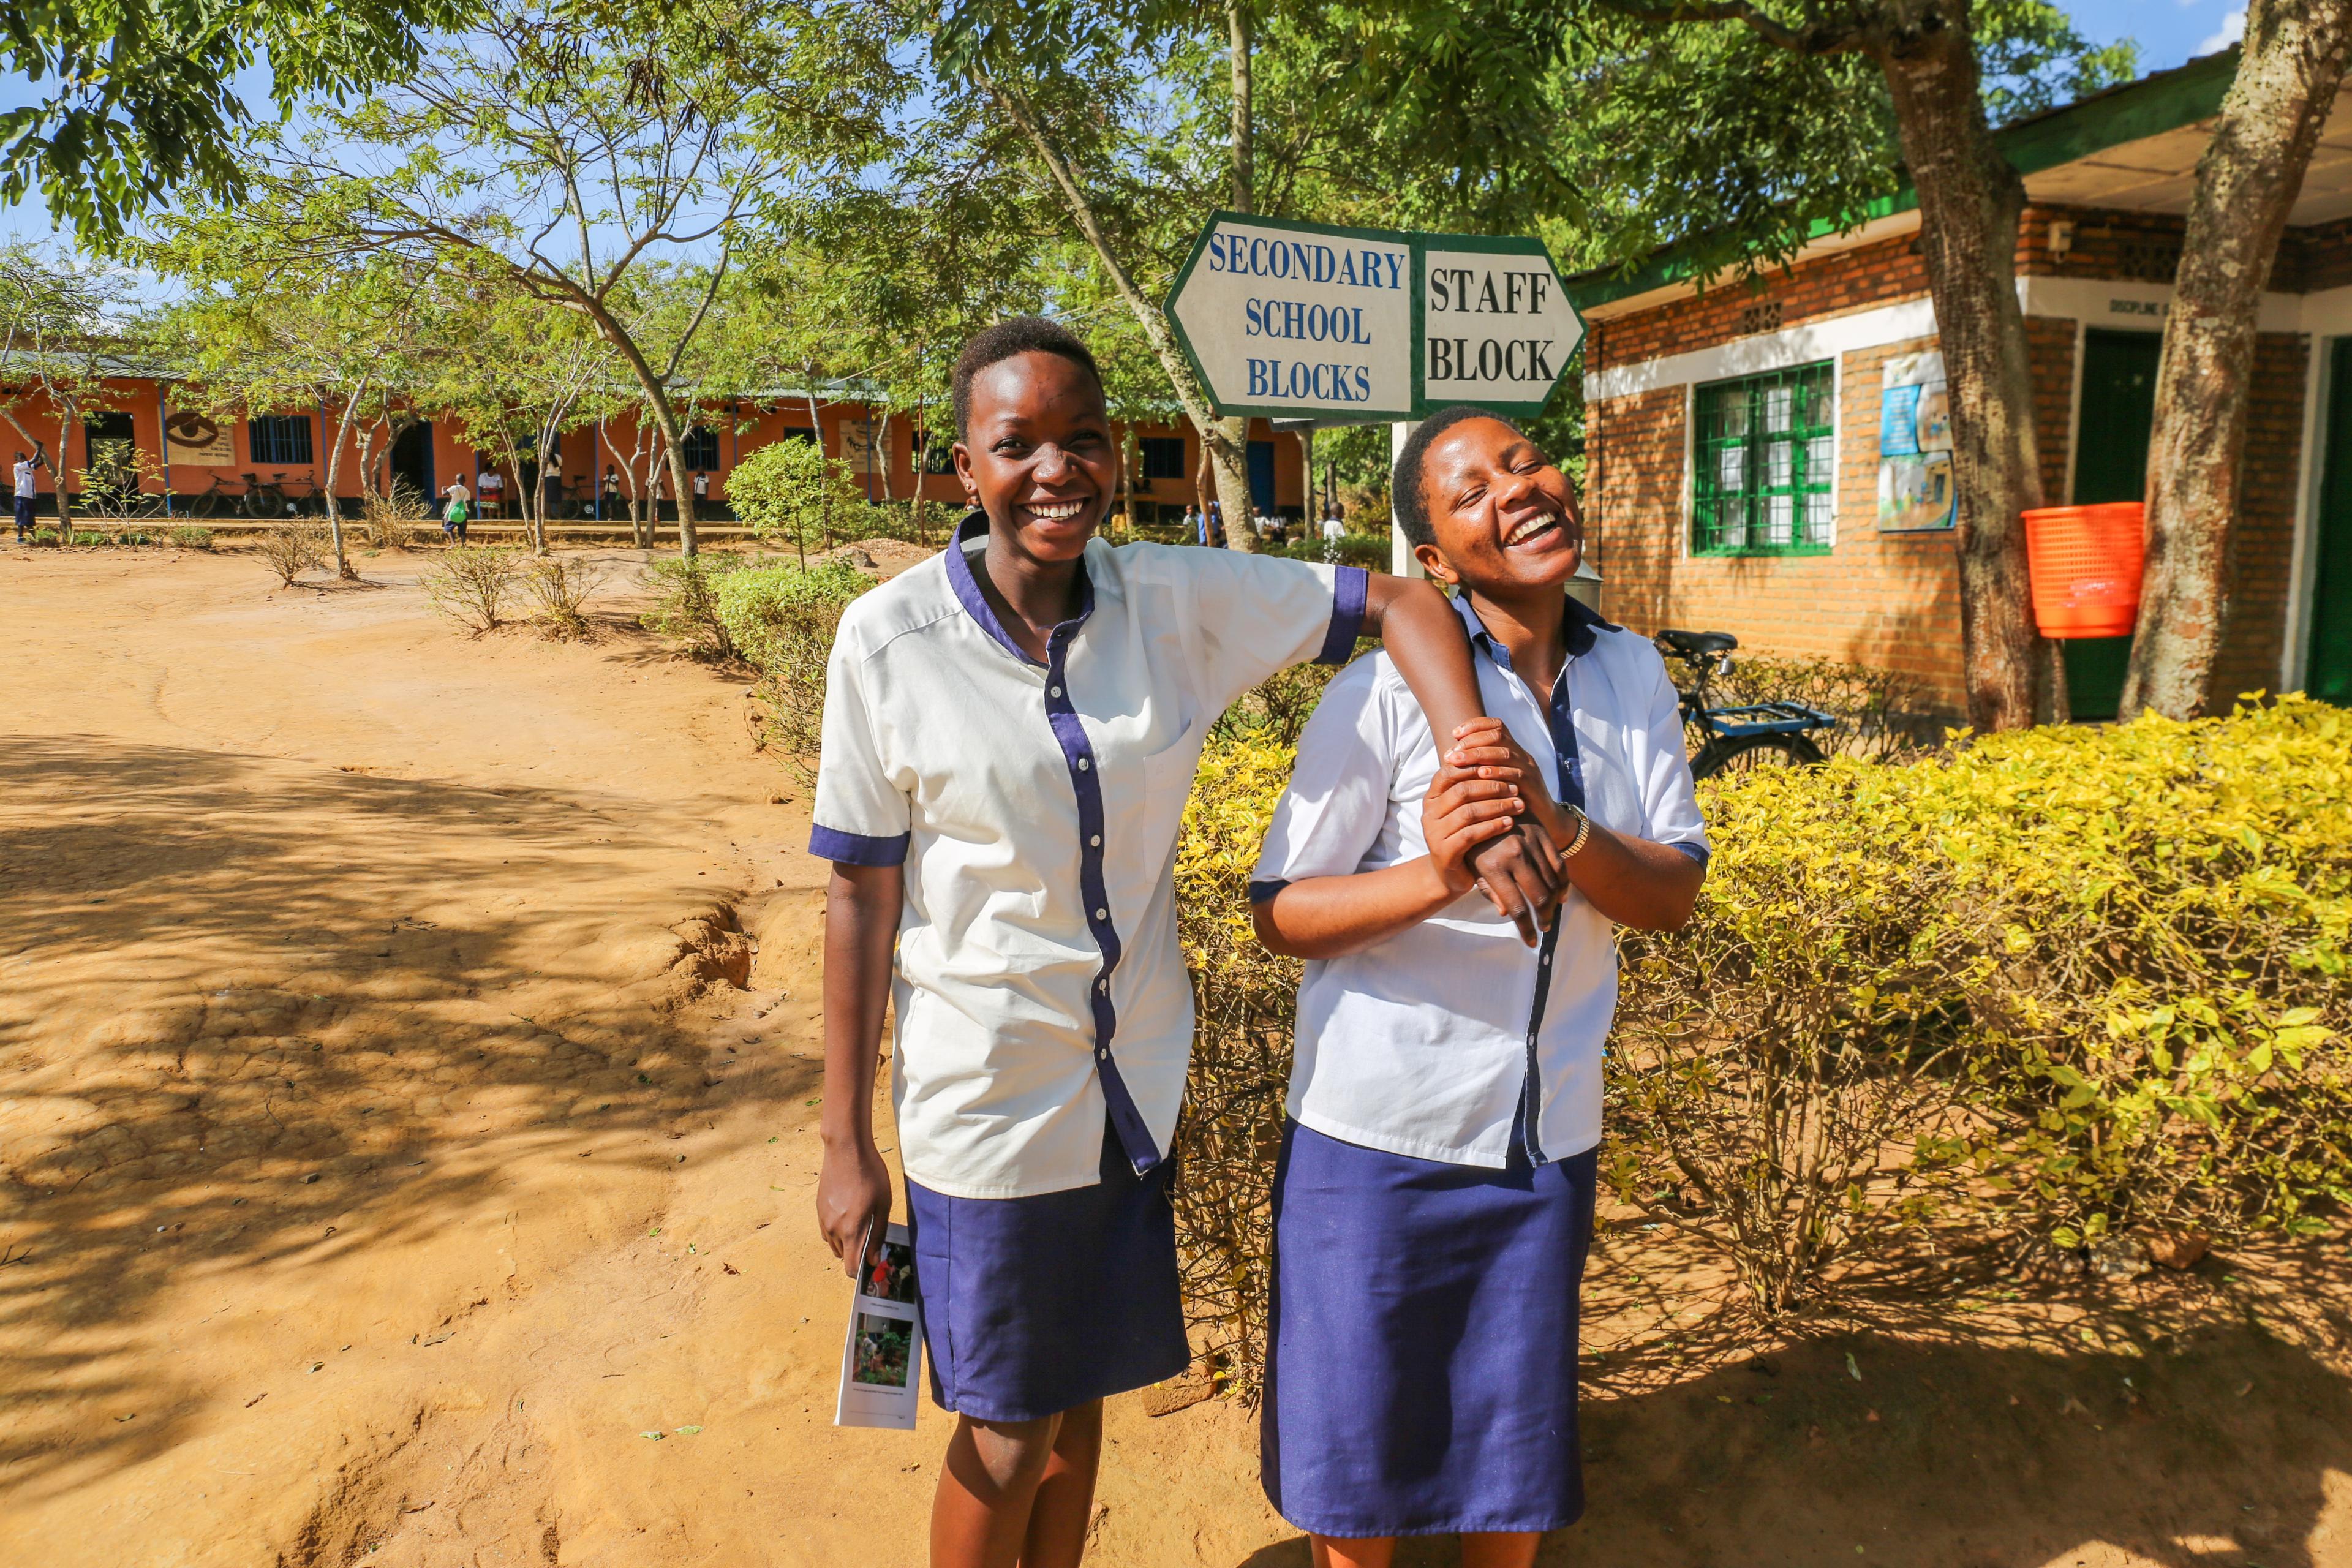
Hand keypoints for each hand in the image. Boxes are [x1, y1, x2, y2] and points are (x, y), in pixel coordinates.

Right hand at [816, 1135, 892, 1279]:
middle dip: (856, 1254)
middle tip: (870, 1238)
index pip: (851, 1267)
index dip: (861, 1271)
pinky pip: (827, 1231)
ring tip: (860, 1222)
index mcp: (851, 1230)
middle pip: (842, 1257)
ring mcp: (823, 1219)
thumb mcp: (884, 1204)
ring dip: (846, 1242)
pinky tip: (848, 1214)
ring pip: (834, 1245)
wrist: (846, 1149)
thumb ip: (878, 1234)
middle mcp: (833, 1229)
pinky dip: (837, 1231)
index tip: (872, 1263)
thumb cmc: (871, 1175)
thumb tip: (873, 1259)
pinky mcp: (818, 1210)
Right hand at [1423, 751, 1531, 898]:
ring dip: (1497, 806)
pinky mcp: (1444, 852)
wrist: (1448, 874)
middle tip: (1515, 787)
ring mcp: (1434, 833)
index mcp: (1431, 797)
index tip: (1502, 767)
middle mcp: (1429, 813)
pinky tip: (1509, 822)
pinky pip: (1471, 834)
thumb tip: (1491, 754)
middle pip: (1461, 790)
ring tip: (1518, 805)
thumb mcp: (1463, 808)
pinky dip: (1492, 826)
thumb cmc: (1462, 835)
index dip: (1475, 766)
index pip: (1450, 771)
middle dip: (1492, 786)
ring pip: (1468, 812)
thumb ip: (1469, 786)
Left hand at [1445, 718, 1569, 846]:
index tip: (1454, 734)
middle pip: (1497, 736)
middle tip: (1451, 753)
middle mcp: (1521, 755)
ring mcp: (1528, 769)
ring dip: (1478, 755)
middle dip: (1471, 741)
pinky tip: (1480, 774)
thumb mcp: (1497, 778)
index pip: (1496, 726)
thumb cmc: (1512, 798)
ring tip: (1457, 761)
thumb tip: (1450, 758)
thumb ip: (1481, 766)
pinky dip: (1497, 772)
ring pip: (1504, 753)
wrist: (1544, 819)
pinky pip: (1515, 774)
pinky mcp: (1532, 785)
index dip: (1475, 725)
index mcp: (1512, 750)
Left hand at [1464, 823, 1564, 945]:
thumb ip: (1489, 890)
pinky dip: (1563, 884)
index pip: (1516, 907)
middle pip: (1539, 897)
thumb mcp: (1472, 867)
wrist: (1482, 803)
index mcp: (1493, 867)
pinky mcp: (1542, 835)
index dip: (1526, 929)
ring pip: (1552, 883)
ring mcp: (1531, 844)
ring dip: (1554, 904)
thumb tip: (1506, 914)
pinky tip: (1560, 895)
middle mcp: (1514, 856)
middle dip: (1543, 919)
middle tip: (1543, 927)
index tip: (1531, 942)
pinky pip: (1559, 864)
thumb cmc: (1474, 842)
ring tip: (1550, 915)